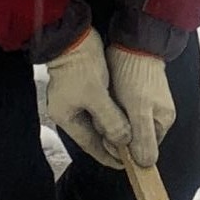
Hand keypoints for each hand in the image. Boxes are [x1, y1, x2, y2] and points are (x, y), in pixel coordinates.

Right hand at [42, 27, 129, 162]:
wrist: (75, 35)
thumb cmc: (81, 65)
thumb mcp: (96, 96)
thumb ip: (110, 120)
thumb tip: (123, 142)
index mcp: (66, 117)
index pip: (89, 144)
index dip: (107, 155)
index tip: (125, 164)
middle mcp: (69, 111)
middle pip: (93, 134)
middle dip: (112, 143)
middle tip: (132, 153)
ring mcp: (76, 99)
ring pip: (98, 121)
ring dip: (114, 128)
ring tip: (132, 138)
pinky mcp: (85, 87)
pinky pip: (100, 108)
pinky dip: (112, 114)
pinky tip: (125, 117)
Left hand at [106, 46, 174, 170]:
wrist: (131, 42)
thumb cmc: (136, 76)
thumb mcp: (139, 110)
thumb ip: (143, 138)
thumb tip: (146, 165)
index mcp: (163, 122)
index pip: (142, 150)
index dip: (124, 149)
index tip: (110, 137)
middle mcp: (157, 116)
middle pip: (132, 138)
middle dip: (116, 132)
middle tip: (106, 115)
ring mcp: (146, 104)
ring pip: (124, 124)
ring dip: (112, 119)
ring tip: (107, 102)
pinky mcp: (134, 94)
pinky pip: (121, 111)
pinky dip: (111, 108)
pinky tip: (107, 96)